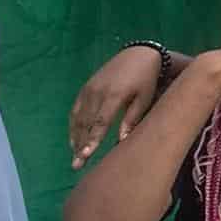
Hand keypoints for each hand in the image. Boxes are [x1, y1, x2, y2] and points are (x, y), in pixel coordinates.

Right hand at [70, 45, 162, 168]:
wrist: (137, 54)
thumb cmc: (146, 80)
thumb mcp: (144, 99)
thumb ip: (132, 119)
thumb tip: (122, 141)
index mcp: (113, 95)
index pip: (100, 122)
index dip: (92, 140)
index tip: (85, 155)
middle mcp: (97, 92)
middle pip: (85, 123)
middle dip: (80, 145)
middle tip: (77, 165)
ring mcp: (88, 89)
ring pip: (78, 118)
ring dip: (75, 138)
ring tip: (76, 157)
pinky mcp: (85, 88)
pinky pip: (76, 110)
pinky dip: (74, 126)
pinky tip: (74, 140)